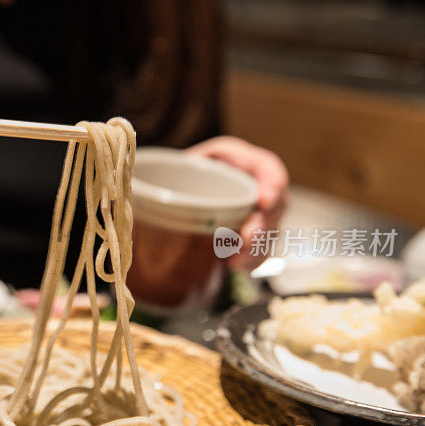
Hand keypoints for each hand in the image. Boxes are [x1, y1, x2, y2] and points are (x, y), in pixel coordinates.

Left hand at [185, 136, 287, 268]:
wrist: (176, 195)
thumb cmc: (177, 175)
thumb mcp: (177, 165)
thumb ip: (176, 171)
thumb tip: (150, 181)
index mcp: (238, 161)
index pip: (268, 168)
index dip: (272, 182)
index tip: (265, 201)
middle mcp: (253, 185)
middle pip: (274, 205)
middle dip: (264, 224)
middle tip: (249, 238)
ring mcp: (256, 212)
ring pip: (270, 231)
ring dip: (256, 248)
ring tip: (236, 261)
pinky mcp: (251, 235)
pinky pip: (260, 250)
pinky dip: (249, 260)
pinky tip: (233, 264)